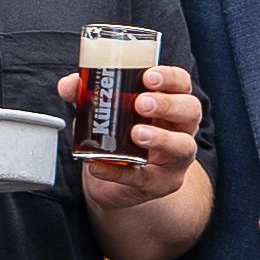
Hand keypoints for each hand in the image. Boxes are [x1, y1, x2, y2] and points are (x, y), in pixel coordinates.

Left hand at [63, 60, 204, 204]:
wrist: (116, 182)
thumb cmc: (119, 136)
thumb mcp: (104, 112)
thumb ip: (87, 96)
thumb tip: (69, 84)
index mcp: (171, 104)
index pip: (182, 84)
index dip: (170, 78)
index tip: (149, 76)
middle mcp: (181, 129)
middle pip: (191, 110)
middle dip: (167, 104)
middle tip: (140, 103)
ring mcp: (176, 158)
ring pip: (183, 147)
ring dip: (161, 138)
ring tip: (136, 134)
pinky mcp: (161, 183)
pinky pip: (145, 178)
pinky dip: (119, 172)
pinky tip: (100, 165)